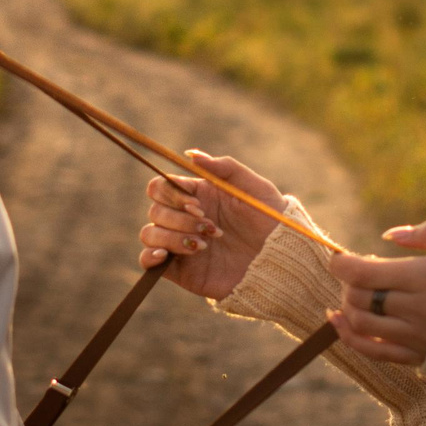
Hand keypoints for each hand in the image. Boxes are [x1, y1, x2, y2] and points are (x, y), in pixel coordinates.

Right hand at [138, 152, 283, 300]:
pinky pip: (147, 261)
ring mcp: (180, 243)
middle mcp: (184, 218)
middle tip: (209, 226)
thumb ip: (224, 167)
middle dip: (180, 218)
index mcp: (196, 195)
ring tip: (204, 245)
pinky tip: (165, 256)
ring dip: (173, 237)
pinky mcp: (180, 269)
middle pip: (155, 210)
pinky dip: (149, 257)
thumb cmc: (268, 219)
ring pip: (150, 234)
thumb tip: (191, 155)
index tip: (197, 203)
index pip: (161, 186)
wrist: (279, 259)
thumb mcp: (252, 187)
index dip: (172, 194)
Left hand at [325, 222, 425, 364]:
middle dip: (348, 283)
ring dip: (347, 307)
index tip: (337, 257)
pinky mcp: (420, 359)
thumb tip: (388, 235)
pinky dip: (349, 337)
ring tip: (354, 294)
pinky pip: (373, 352)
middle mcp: (417, 310)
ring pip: (360, 325)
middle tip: (359, 273)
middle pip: (358, 298)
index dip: (341, 264)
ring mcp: (417, 338)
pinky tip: (339, 322)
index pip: (363, 273)